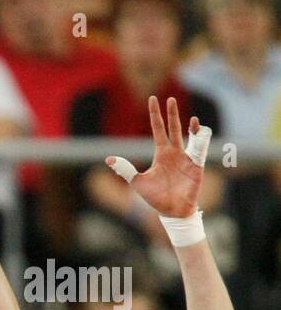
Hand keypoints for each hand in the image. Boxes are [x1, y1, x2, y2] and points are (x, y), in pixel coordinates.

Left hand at [107, 96, 203, 219]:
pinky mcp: (197, 166)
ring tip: (192, 120)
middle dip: (172, 114)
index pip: (158, 129)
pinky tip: (201, 133)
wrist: (171, 211)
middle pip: (173, 128)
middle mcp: (175, 152)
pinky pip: (201, 150)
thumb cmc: (155, 197)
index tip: (152, 99)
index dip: (155, 115)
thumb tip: (108, 159)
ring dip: (192, 128)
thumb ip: (125, 169)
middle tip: (169, 98)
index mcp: (161, 153)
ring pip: (190, 137)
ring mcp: (187, 158)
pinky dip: (202, 141)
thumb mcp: (138, 182)